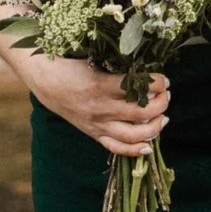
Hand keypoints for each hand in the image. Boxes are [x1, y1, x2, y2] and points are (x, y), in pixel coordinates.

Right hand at [22, 54, 169, 152]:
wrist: (44, 80)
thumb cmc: (70, 65)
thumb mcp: (94, 61)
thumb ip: (118, 68)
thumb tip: (146, 73)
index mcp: (100, 85)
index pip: (137, 87)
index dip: (157, 84)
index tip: (165, 80)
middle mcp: (100, 108)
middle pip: (140, 113)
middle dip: (160, 104)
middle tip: (166, 96)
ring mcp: (96, 124)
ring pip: (132, 135)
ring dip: (154, 128)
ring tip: (163, 118)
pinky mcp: (92, 133)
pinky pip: (115, 147)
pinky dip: (134, 150)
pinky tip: (148, 147)